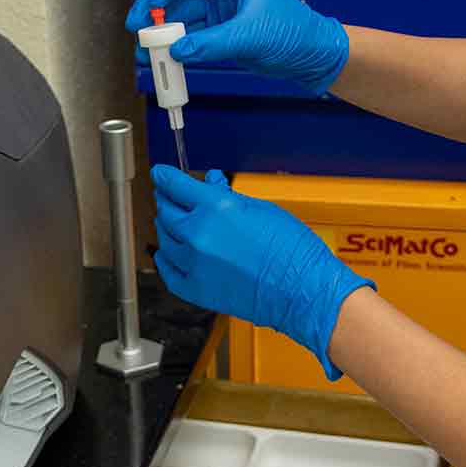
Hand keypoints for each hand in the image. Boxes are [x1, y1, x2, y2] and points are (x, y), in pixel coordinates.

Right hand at [128, 0, 348, 96]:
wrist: (312, 57)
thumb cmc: (295, 33)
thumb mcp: (252, 36)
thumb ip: (212, 43)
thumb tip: (177, 50)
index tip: (153, 3)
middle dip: (155, 8)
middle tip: (137, 27)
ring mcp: (218, 7)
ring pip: (179, 13)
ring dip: (161, 31)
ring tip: (146, 50)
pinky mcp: (217, 29)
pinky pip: (188, 34)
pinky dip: (174, 46)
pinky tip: (162, 57)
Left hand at [152, 167, 373, 377]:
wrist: (303, 292)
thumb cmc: (293, 252)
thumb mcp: (262, 210)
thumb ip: (228, 197)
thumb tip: (211, 185)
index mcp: (216, 209)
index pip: (176, 186)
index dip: (165, 176)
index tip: (161, 174)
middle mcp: (199, 235)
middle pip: (166, 211)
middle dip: (167, 200)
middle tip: (171, 197)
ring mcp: (194, 265)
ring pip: (164, 239)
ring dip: (168, 228)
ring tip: (176, 224)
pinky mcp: (196, 290)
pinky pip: (167, 271)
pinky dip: (165, 259)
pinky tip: (168, 253)